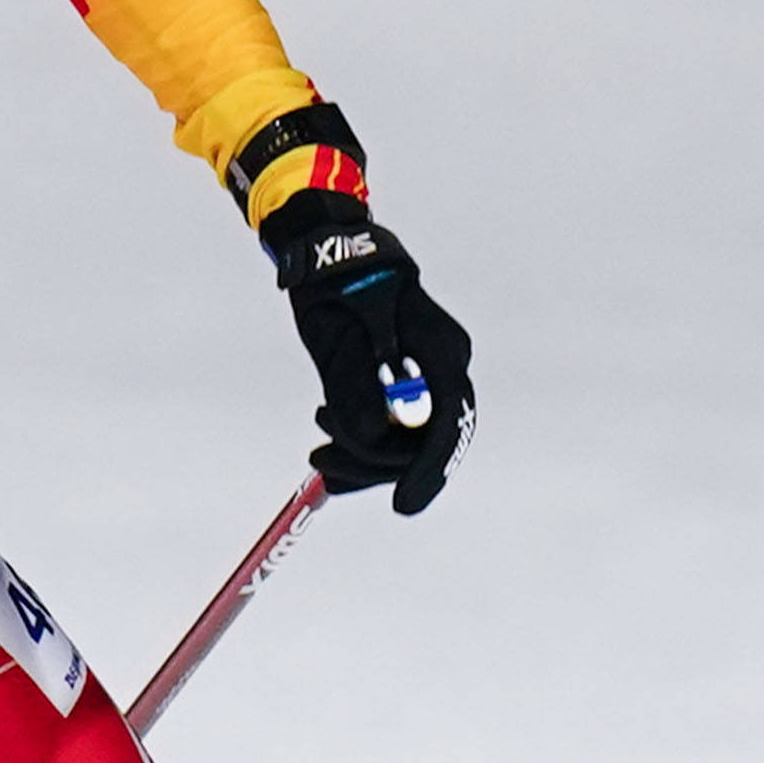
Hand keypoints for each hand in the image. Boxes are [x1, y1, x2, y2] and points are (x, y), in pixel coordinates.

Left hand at [259, 190, 472, 514]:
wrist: (332, 256)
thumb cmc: (336, 289)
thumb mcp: (339, 342)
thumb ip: (357, 388)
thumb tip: (375, 436)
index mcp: (441, 352)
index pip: (445, 424)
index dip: (425, 469)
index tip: (401, 505)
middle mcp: (445, 366)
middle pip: (427, 440)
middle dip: (374, 463)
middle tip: (318, 462)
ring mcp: (431, 376)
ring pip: (409, 439)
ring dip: (363, 454)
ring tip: (318, 449)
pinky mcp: (410, 382)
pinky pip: (396, 427)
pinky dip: (363, 442)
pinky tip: (328, 436)